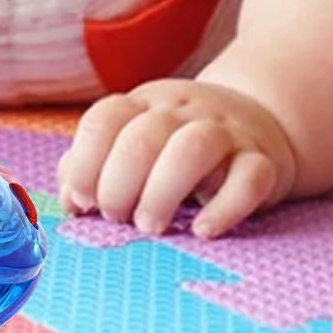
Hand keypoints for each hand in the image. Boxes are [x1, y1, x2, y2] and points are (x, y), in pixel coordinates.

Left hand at [56, 77, 296, 239]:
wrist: (262, 121)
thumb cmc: (180, 145)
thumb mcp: (136, 142)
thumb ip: (96, 165)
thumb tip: (69, 200)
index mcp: (145, 102)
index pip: (105, 118)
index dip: (84, 162)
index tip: (83, 201)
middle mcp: (183, 110)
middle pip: (143, 135)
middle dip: (119, 184)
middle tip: (118, 218)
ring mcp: (226, 132)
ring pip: (193, 147)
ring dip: (162, 191)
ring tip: (150, 226)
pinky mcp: (263, 161)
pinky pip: (249, 177)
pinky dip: (224, 208)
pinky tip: (203, 230)